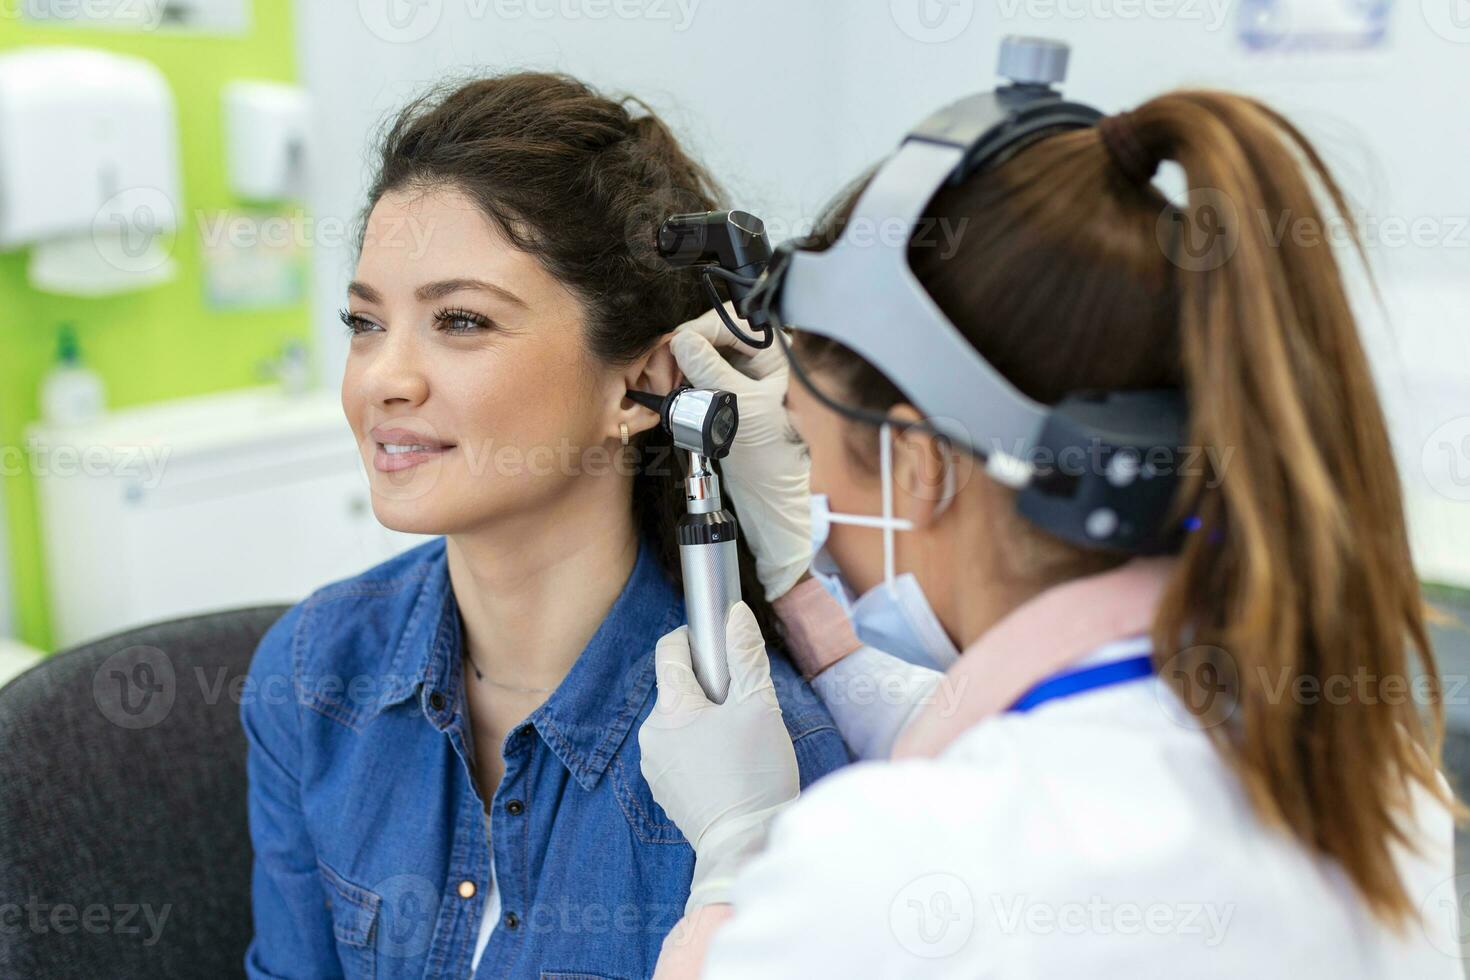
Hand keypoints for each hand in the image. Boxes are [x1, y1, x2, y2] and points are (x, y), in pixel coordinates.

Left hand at [638, 601, 798, 913]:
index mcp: (670, 708)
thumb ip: (746, 655)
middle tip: (742, 711)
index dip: (695, 640)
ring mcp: (653, 765)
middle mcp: (651, 734)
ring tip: (738, 744)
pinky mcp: (662, 790)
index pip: (669, 652)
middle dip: (709, 691)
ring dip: (705, 722)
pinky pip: (679, 753)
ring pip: (680, 722)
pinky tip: (727, 768)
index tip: (720, 647)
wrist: (745, 845)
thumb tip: (735, 613)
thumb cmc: (755, 774)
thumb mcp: (759, 707)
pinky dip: (699, 751)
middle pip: (678, 690)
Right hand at [671, 304, 810, 601]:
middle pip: (712, 334)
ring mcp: (743, 373)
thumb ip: (712, 369)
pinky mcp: (727, 390)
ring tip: (664, 385)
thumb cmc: (773, 452)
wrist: (772, 491)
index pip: (729, 322)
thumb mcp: (742, 406)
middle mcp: (761, 356)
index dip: (697, 332)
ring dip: (678, 364)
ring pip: (701, 352)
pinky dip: (682, 378)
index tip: (672, 350)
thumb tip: (682, 339)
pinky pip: (699, 372)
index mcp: (776, 352)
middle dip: (683, 348)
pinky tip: (670, 390)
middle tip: (662, 372)